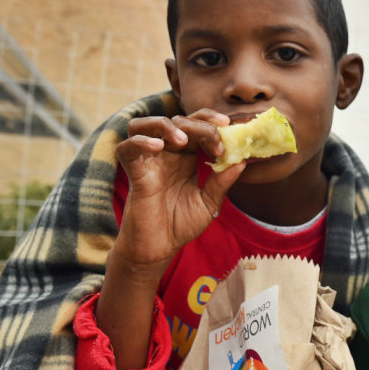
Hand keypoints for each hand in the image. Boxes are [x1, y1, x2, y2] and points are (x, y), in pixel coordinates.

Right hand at [115, 109, 244, 271]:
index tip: (229, 126)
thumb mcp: (209, 203)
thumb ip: (222, 182)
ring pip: (145, 124)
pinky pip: (126, 146)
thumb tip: (242, 161)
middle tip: (215, 143)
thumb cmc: (181, 225)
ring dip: (166, 125)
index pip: (196, 126)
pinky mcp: (132, 172)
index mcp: (186, 157)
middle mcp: (166, 154)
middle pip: (177, 121)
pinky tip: (158, 147)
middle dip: (198, 126)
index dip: (210, 121)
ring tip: (183, 141)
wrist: (159, 248)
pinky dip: (141, 141)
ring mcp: (148, 161)